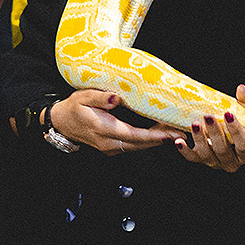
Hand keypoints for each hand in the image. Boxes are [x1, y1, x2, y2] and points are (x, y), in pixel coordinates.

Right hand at [48, 89, 184, 155]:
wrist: (62, 123)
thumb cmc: (73, 107)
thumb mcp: (82, 97)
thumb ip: (99, 97)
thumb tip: (116, 98)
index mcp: (103, 129)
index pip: (134, 135)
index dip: (154, 136)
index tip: (170, 133)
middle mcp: (108, 143)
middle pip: (141, 144)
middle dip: (162, 139)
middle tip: (182, 131)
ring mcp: (110, 148)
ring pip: (139, 147)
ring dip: (157, 140)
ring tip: (175, 131)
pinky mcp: (112, 148)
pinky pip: (134, 146)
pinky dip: (148, 141)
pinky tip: (158, 133)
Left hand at [174, 84, 244, 172]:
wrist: (230, 132)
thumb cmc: (242, 123)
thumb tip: (241, 89)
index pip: (244, 146)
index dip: (236, 131)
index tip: (228, 114)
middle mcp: (232, 162)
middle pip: (223, 151)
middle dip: (215, 133)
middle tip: (208, 116)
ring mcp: (216, 162)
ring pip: (207, 155)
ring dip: (199, 139)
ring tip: (195, 124)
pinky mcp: (201, 159)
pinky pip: (192, 158)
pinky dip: (185, 150)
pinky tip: (179, 141)